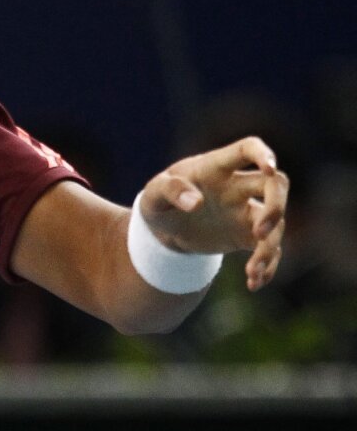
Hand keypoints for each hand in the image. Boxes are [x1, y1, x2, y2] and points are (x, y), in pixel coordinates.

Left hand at [139, 136, 288, 290]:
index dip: (263, 154)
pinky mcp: (248, 235)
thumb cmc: (158, 201)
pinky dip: (268, 266)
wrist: (161, 229)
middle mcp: (237, 186)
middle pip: (276, 185)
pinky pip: (270, 247)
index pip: (247, 148)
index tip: (270, 168)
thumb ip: (171, 191)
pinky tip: (254, 282)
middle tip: (259, 232)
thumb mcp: (153, 195)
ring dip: (270, 247)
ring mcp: (246, 210)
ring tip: (253, 272)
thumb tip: (195, 202)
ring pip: (277, 221)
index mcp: (215, 167)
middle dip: (277, 206)